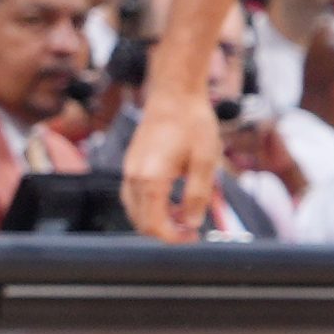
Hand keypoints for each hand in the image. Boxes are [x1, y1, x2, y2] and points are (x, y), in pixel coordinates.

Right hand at [117, 66, 224, 241]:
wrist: (175, 95)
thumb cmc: (192, 123)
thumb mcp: (205, 161)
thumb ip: (198, 195)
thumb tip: (192, 224)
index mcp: (150, 179)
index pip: (155, 225)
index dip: (174, 238)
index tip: (193, 237)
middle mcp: (133, 177)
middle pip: (141, 223)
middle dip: (166, 232)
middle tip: (191, 229)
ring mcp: (128, 171)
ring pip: (135, 212)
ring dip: (157, 220)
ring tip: (184, 214)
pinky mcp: (130, 165)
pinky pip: (133, 197)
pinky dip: (149, 207)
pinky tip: (170, 201)